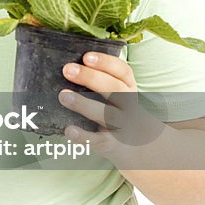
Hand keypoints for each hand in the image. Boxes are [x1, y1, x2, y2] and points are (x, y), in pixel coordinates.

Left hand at [58, 51, 164, 165]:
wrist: (141, 147)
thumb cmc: (120, 112)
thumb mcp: (120, 95)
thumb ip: (101, 82)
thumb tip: (70, 68)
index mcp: (130, 88)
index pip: (122, 71)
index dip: (105, 62)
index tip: (86, 56)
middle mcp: (129, 105)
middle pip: (114, 89)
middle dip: (91, 78)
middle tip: (68, 70)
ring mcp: (123, 125)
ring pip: (106, 114)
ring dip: (84, 104)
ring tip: (63, 96)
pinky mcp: (113, 144)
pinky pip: (98, 140)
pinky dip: (84, 136)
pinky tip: (69, 130)